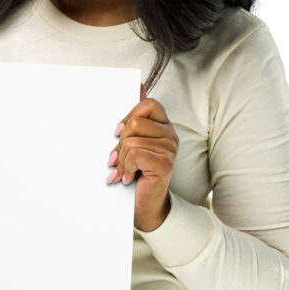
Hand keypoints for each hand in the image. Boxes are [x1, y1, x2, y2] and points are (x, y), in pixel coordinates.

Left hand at [106, 81, 177, 231]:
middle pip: (135, 123)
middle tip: (117, 159)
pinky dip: (126, 168)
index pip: (148, 104)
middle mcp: (171, 134)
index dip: (129, 116)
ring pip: (132, 140)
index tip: (118, 133)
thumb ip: (135, 116)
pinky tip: (128, 178)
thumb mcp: (132, 143)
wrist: (144, 205)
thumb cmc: (137, 173)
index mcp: (163, 126)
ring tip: (124, 171)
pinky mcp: (165, 162)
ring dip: (122, 159)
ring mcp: (170, 148)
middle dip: (120, 143)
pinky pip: (135, 154)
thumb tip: (138, 84)